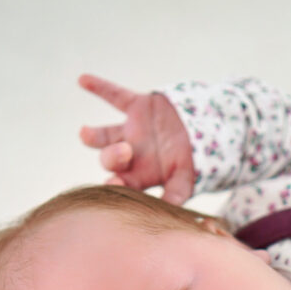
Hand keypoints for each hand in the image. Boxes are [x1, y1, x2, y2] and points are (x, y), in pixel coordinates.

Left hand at [78, 74, 194, 203]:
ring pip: (106, 135)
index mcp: (141, 176)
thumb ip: (175, 194)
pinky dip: (100, 88)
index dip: (115, 185)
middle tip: (125, 152)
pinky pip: (115, 96)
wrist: (208, 131)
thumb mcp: (186, 180)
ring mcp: (132, 132)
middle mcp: (132, 156)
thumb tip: (168, 210)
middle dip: (112, 158)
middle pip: (110, 160)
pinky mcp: (137, 107)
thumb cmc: (195, 162)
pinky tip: (82, 80)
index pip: (122, 184)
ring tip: (84, 134)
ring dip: (94, 136)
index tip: (115, 183)